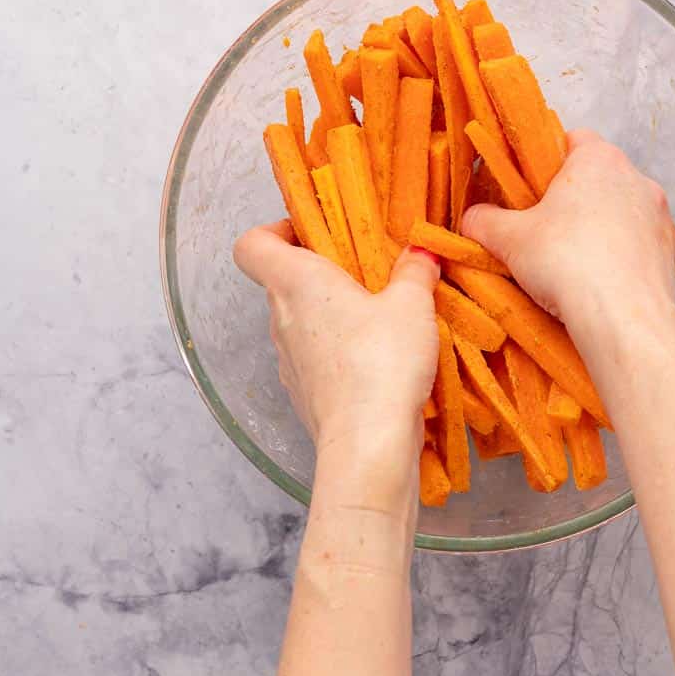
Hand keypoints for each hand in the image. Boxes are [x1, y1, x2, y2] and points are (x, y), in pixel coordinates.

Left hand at [233, 222, 439, 500]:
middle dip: (320, 272)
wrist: (368, 444)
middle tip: (365, 271)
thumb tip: (421, 252)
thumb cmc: (381, 361)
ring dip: (331, 315)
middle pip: (282, 282)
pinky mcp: (304, 394)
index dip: (276, 231)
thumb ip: (415, 271)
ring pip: (300, 323)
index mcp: (295, 282)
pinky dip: (337, 352)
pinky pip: (314, 359)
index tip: (314, 233)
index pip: (252, 245)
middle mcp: (280, 319)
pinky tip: (378, 360)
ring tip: (379, 317)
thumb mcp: (412, 304)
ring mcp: (288, 361)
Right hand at [461, 130, 674, 334]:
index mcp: (598, 158)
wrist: (623, 319)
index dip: (547, 162)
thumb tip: (471, 219)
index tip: (531, 189)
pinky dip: (623, 255)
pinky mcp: (672, 250)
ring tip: (574, 261)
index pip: (572, 140)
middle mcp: (636, 177)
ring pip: (622, 211)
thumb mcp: (508, 239)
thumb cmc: (566, 264)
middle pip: (598, 177)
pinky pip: (641, 244)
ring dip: (601, 227)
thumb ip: (483, 221)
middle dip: (573, 199)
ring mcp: (660, 214)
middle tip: (544, 229)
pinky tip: (603, 280)